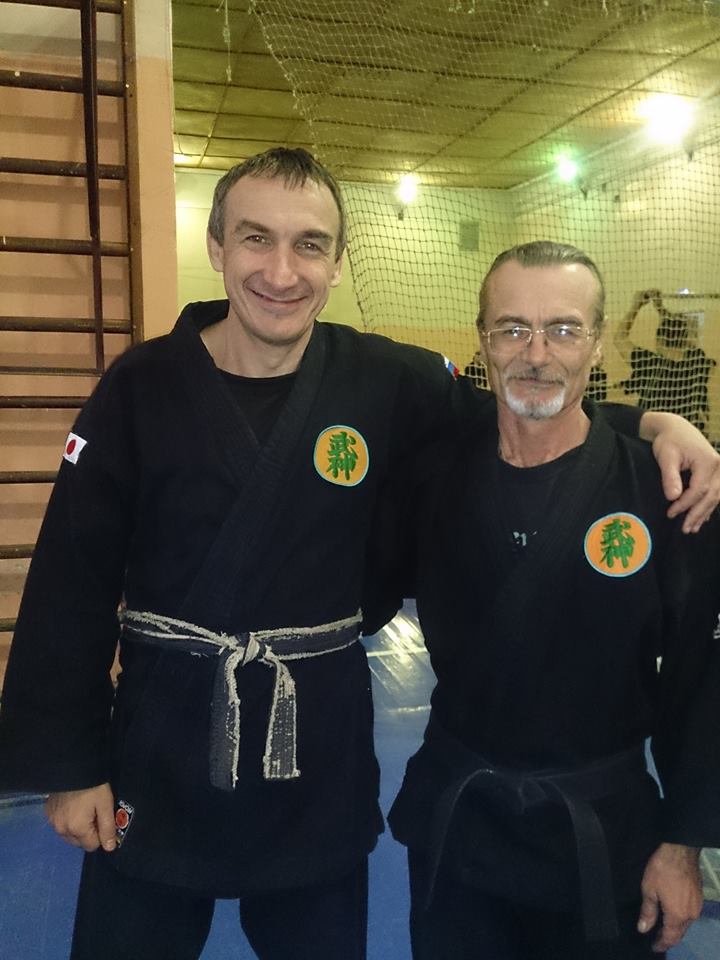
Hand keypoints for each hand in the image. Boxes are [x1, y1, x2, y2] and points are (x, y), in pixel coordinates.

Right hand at [45, 783, 116, 852]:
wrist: (73, 766)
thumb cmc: (93, 786)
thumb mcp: (105, 804)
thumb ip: (107, 828)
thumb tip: (109, 848)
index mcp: (76, 829)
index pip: (92, 846)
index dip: (100, 834)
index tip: (102, 818)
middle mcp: (61, 829)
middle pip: (79, 842)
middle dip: (88, 832)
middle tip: (94, 813)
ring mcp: (52, 821)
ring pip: (69, 835)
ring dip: (77, 828)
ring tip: (84, 808)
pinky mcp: (48, 812)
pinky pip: (60, 824)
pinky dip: (67, 820)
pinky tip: (73, 806)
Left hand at [637, 843, 702, 952]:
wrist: (680, 850)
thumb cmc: (661, 869)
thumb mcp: (649, 889)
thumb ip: (648, 912)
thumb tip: (643, 929)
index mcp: (678, 915)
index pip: (670, 937)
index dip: (662, 944)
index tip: (654, 947)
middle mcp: (691, 914)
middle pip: (680, 932)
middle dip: (669, 938)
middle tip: (657, 940)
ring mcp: (697, 905)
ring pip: (686, 924)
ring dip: (676, 928)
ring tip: (664, 928)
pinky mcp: (699, 896)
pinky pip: (690, 913)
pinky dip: (681, 918)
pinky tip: (673, 914)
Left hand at [640, 411, 719, 531]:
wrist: (675, 428)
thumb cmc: (668, 441)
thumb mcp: (665, 456)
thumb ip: (670, 476)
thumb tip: (673, 497)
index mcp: (708, 461)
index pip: (699, 490)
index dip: (685, 504)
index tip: (670, 513)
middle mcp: (718, 466)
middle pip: (711, 495)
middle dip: (697, 513)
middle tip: (685, 529)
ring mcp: (719, 469)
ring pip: (716, 496)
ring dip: (704, 512)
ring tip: (692, 528)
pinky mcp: (716, 472)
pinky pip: (716, 492)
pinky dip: (708, 505)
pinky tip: (701, 518)